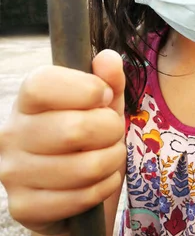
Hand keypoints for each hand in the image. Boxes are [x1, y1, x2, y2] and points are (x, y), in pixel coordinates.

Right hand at [0, 50, 126, 234]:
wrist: (76, 189)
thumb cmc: (90, 138)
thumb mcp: (104, 105)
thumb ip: (109, 80)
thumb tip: (108, 58)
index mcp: (27, 101)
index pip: (43, 84)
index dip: (85, 88)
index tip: (104, 96)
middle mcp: (12, 134)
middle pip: (74, 129)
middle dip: (111, 130)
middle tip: (113, 132)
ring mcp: (13, 173)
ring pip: (84, 167)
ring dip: (112, 160)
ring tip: (110, 155)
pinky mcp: (24, 207)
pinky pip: (82, 196)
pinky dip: (105, 187)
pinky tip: (100, 180)